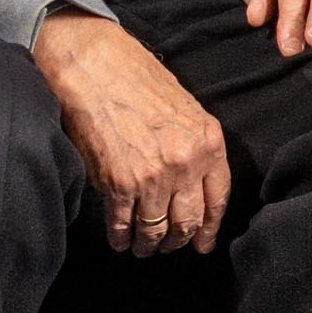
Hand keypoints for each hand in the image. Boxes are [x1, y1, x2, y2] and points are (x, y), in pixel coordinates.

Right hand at [33, 7, 230, 254]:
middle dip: (179, 241)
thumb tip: (189, 185)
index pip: (217, 199)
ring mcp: (153, 176)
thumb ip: (192, 146)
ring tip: (143, 248)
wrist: (94, 64)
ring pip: (157, 229)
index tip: (202, 243)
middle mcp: (186, 163)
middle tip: (170, 248)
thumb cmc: (136, 78)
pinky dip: (121, 238)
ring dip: (149, 245)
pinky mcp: (119, 183)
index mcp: (208, 142)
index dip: (209, 227)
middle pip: (188, 221)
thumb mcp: (184, 108)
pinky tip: (120, 241)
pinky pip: (124, 224)